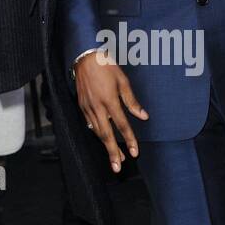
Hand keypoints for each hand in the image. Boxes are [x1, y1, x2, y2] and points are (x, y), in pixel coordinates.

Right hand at [74, 52, 147, 172]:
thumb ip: (132, 101)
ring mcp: (87, 108)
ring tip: (114, 158)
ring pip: (97, 132)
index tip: (134, 153)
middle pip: (106, 135)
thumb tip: (143, 116)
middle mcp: (97, 107)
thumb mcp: (123, 81)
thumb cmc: (106, 66)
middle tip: (118, 167)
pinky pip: (90, 124)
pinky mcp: (82, 106)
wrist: (84, 57)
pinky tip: (103, 140)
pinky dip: (97, 134)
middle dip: (113, 153)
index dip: (129, 140)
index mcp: (109, 101)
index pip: (122, 125)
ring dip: (106, 146)